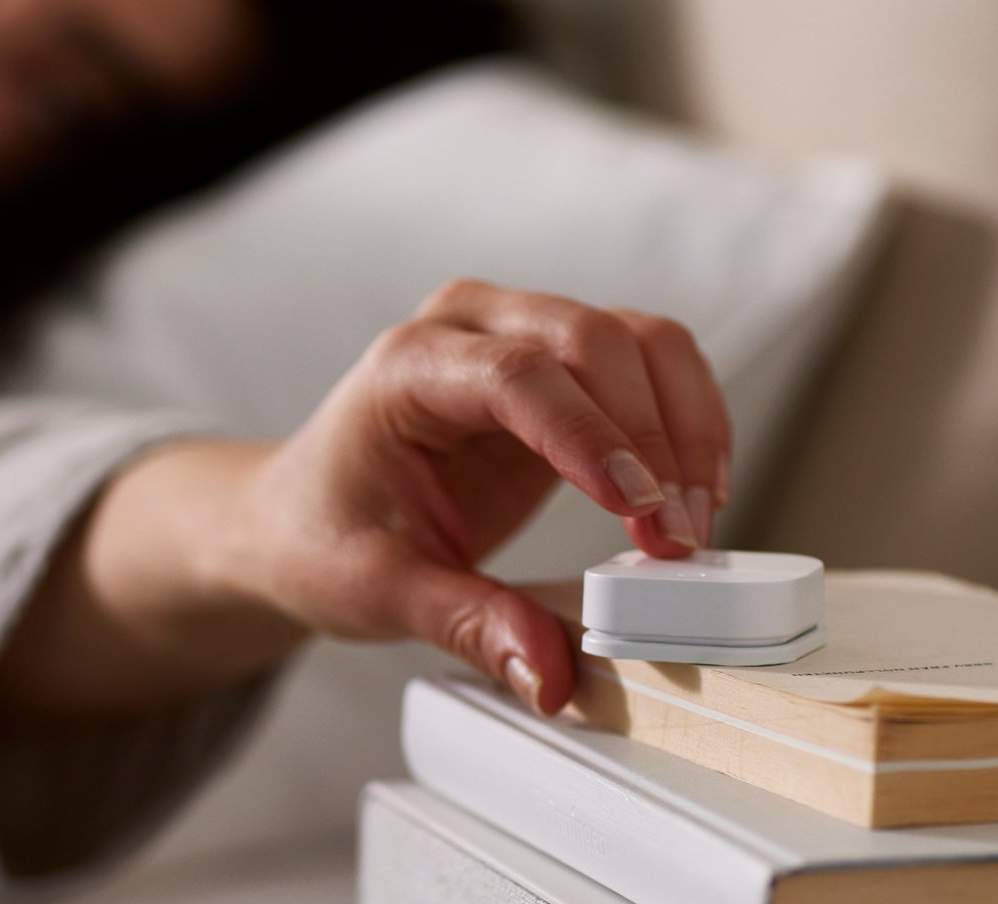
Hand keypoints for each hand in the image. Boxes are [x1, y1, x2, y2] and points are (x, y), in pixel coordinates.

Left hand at [239, 279, 730, 715]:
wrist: (304, 511)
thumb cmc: (325, 533)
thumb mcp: (379, 589)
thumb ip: (467, 623)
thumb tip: (550, 671)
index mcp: (408, 366)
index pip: (515, 377)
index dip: (589, 437)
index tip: (642, 510)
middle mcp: (469, 327)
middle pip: (591, 340)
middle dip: (653, 437)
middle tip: (676, 539)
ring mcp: (519, 332)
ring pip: (637, 339)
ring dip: (685, 423)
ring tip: (693, 518)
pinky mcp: (561, 362)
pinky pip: (647, 360)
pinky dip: (686, 415)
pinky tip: (693, 484)